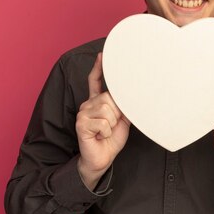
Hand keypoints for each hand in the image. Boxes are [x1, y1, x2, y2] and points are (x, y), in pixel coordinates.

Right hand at [75, 53, 129, 189]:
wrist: (102, 159)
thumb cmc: (111, 140)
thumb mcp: (122, 120)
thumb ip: (123, 106)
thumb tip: (131, 95)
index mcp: (97, 102)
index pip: (95, 81)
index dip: (98, 68)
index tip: (101, 55)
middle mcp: (88, 104)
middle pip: (109, 98)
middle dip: (116, 113)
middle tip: (112, 125)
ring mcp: (83, 113)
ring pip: (107, 110)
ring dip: (112, 124)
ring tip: (106, 131)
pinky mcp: (81, 123)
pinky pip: (103, 122)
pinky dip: (106, 132)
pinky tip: (100, 136)